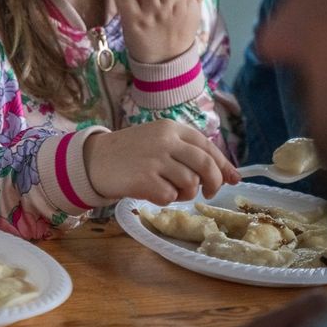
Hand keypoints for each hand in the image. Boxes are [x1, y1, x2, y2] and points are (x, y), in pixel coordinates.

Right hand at [83, 120, 238, 202]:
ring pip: (190, 183)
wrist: (93, 160)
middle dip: (213, 182)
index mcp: (171, 128)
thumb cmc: (129, 153)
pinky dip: (165, 199)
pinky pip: (170, 196)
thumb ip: (186, 152)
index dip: (224, 164)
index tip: (233, 179)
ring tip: (168, 189)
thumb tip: (228, 175)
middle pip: (206, 165)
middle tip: (208, 192)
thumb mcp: (157, 140)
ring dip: (184, 193)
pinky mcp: (145, 179)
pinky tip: (151, 192)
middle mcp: (166, 140)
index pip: (207, 146)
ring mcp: (155, 159)